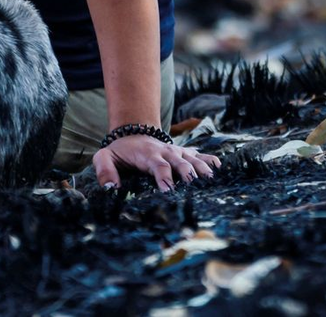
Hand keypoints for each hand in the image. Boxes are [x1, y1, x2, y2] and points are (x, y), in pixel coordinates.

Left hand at [92, 135, 220, 191]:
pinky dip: (210, 159)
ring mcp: (177, 152)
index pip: (158, 166)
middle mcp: (166, 152)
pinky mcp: (185, 153)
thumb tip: (111, 189)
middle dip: (188, 174)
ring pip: (193, 158)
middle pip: (180, 162)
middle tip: (196, 187)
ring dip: (203, 169)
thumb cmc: (119, 152)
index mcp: (148, 155)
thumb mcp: (105, 157)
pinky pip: (200, 154)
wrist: (133, 134)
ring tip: (212, 180)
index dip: (164, 177)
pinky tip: (221, 167)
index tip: (169, 190)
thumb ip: (104, 171)